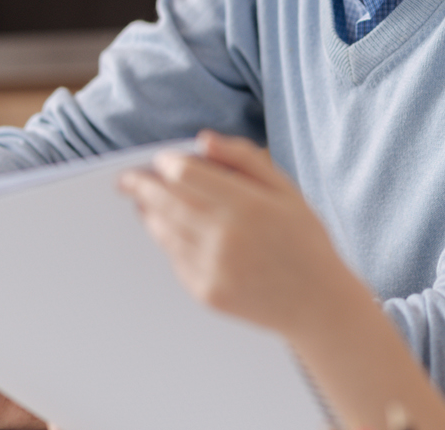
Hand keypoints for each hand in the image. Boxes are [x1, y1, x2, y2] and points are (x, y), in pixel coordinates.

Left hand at [117, 130, 360, 338]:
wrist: (318, 304)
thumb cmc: (305, 241)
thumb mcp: (287, 190)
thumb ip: (245, 159)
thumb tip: (204, 140)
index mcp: (248, 204)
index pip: (186, 174)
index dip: (166, 163)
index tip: (159, 160)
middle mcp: (226, 236)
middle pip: (165, 201)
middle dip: (141, 186)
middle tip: (126, 180)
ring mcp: (213, 267)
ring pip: (163, 231)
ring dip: (149, 213)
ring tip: (144, 202)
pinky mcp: (206, 292)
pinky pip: (174, 259)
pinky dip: (167, 242)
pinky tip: (169, 231)